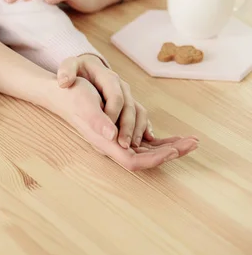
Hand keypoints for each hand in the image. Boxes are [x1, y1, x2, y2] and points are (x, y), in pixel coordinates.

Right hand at [48, 77, 197, 170]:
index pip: (133, 161)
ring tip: (189, 141)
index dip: (155, 159)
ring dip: (168, 147)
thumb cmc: (73, 97)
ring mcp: (115, 140)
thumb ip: (97, 121)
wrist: (61, 93)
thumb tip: (112, 136)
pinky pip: (142, 142)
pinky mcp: (117, 132)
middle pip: (144, 158)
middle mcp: (111, 145)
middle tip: (194, 143)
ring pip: (146, 151)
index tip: (174, 150)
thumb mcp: (84, 104)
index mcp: (104, 142)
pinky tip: (170, 138)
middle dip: (170, 152)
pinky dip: (158, 141)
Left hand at [57, 54, 150, 148]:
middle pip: (130, 107)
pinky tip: (146, 140)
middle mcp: (122, 86)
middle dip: (127, 127)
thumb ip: (66, 71)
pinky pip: (140, 115)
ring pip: (139, 112)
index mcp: (108, 78)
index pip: (115, 97)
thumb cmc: (79, 68)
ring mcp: (127, 95)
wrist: (88, 66)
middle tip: (122, 144)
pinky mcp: (129, 103)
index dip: (113, 113)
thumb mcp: (70, 65)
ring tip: (132, 147)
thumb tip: (64, 82)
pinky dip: (144, 127)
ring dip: (137, 130)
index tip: (107, 130)